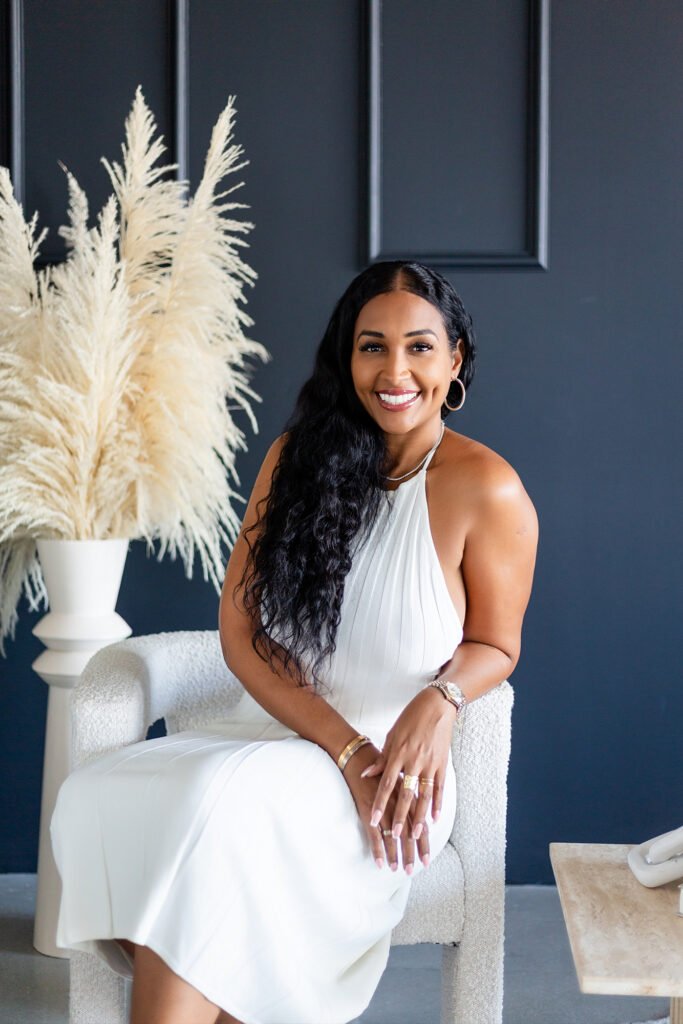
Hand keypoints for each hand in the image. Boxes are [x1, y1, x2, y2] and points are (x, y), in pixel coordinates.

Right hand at [342, 743, 429, 873]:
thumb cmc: (381, 763)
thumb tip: (419, 804)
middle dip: (413, 852)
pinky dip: (378, 849)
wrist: (360, 754)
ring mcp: (384, 807)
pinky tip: (379, 863)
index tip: (427, 859)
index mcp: (409, 795)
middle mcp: (399, 802)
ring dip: (397, 854)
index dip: (423, 842)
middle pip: (409, 832)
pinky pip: (374, 833)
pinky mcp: (368, 808)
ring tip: (399, 869)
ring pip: (393, 836)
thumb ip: (410, 790)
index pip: (419, 823)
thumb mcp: (401, 775)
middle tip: (415, 869)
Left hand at [360, 688, 456, 842]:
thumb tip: (367, 775)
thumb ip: (382, 758)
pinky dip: (438, 804)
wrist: (436, 705)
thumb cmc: (410, 718)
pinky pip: (440, 788)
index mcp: (398, 753)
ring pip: (424, 795)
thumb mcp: (391, 735)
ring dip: (420, 817)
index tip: (373, 820)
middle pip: (406, 794)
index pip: (386, 784)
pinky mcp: (442, 763)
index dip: (380, 803)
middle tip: (394, 837)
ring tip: (416, 836)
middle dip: (399, 817)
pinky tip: (435, 818)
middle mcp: (414, 760)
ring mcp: (430, 763)